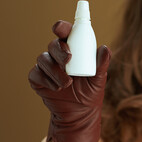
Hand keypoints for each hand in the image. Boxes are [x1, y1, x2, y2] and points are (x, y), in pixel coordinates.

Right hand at [28, 20, 110, 141]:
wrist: (80, 114)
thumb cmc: (91, 92)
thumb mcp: (99, 79)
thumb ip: (102, 64)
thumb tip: (105, 48)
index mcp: (75, 50)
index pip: (66, 33)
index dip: (61, 27)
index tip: (60, 29)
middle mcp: (59, 56)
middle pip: (53, 45)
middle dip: (59, 50)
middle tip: (68, 59)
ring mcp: (47, 67)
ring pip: (43, 59)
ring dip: (55, 70)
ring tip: (67, 83)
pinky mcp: (38, 79)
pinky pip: (36, 74)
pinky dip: (46, 80)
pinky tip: (56, 88)